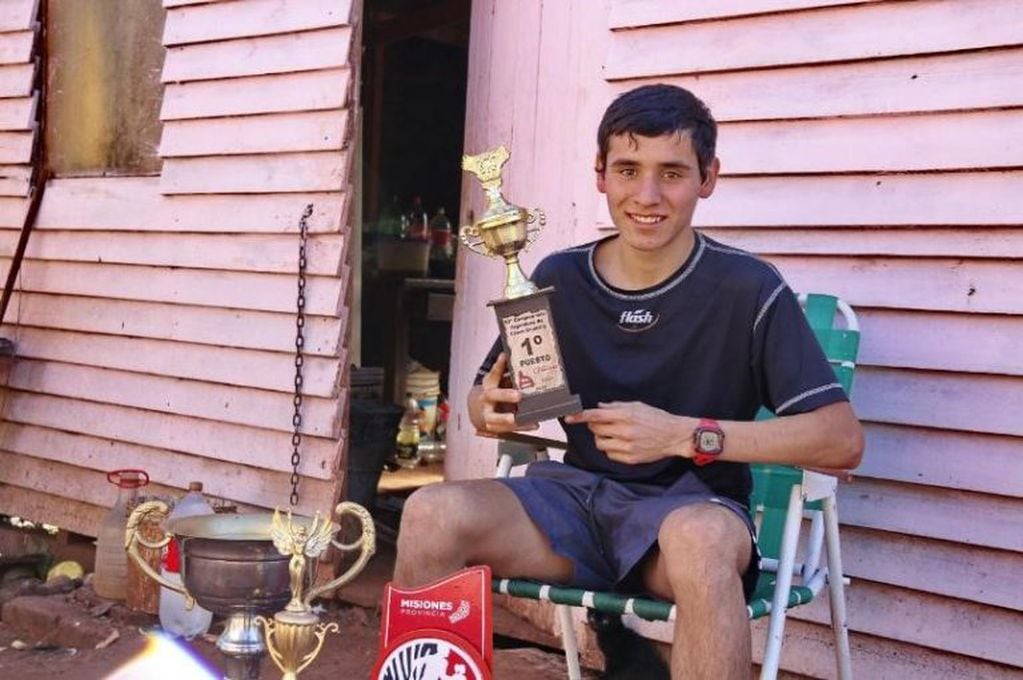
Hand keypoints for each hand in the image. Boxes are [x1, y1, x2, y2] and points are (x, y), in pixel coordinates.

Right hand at [476, 353, 538, 433]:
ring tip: (529, 416)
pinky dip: (521, 428)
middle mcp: (486, 400)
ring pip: (499, 418)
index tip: (505, 357)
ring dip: (515, 418)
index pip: (492, 374)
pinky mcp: (495, 428)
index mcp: (488, 387)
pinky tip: (532, 424)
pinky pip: (508, 430)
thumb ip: (501, 371)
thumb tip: (506, 356)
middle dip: (505, 395)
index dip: (498, 366)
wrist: (476, 410)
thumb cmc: (489, 394)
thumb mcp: (494, 382)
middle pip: (493, 396)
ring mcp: (489, 416)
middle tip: (518, 395)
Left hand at [564, 401, 693, 464]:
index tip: (569, 417)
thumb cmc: (657, 418)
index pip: (596, 416)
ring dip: (602, 438)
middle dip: (595, 426)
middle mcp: (625, 431)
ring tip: (613, 434)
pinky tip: (621, 443)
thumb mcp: (637, 406)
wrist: (675, 436)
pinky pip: (610, 454)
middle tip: (603, 424)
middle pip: (595, 430)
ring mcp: (627, 446)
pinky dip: (611, 448)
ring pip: (600, 444)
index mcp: (626, 416)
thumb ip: (616, 406)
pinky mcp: (630, 458)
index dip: (580, 416)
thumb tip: (599, 407)